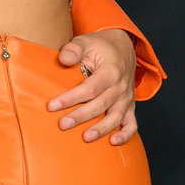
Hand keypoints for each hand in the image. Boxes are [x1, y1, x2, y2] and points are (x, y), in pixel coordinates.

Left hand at [47, 29, 137, 144]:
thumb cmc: (100, 46)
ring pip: (116, 117)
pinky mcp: (129, 105)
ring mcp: (126, 98)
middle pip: (100, 105)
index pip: (89, 88)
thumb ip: (73, 50)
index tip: (52, 106)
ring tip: (86, 138)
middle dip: (81, 116)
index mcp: (110, 71)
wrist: (123, 46)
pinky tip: (113, 142)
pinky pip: (132, 123)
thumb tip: (63, 60)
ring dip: (101, 129)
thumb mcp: (85, 41)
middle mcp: (120, 87)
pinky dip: (126, 134)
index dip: (71, 98)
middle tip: (63, 125)